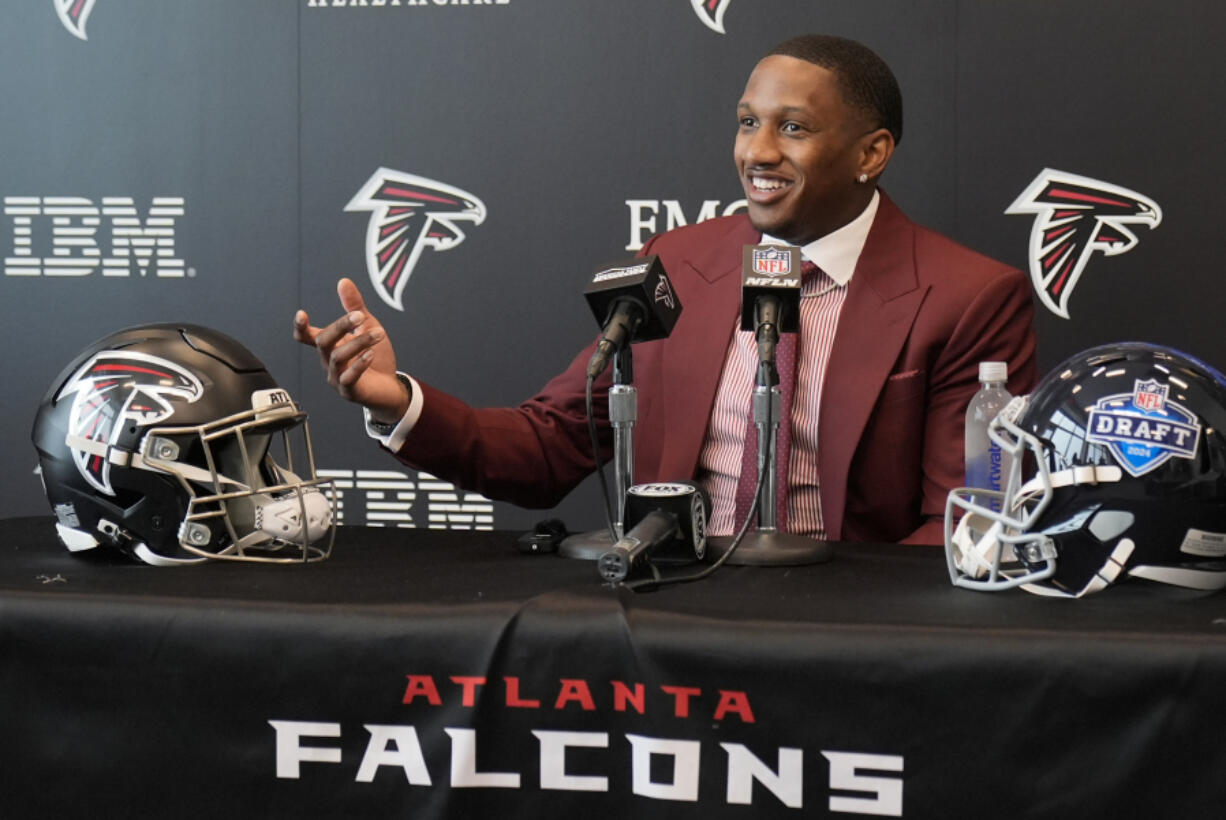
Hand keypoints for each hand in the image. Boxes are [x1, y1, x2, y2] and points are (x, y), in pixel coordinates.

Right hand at [293, 278, 408, 423]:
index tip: (301, 314)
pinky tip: (370, 354)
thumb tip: (343, 281)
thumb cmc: (376, 358)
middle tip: (360, 316)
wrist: (390, 387)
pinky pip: (348, 378)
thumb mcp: (367, 327)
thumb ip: (354, 307)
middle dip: (341, 326)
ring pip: (338, 357)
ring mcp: (336, 377)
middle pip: (323, 342)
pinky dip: (359, 364)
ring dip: (359, 343)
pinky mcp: (348, 391)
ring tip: (378, 334)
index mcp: (329, 346)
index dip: (300, 327)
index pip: (306, 337)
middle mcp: (328, 361)